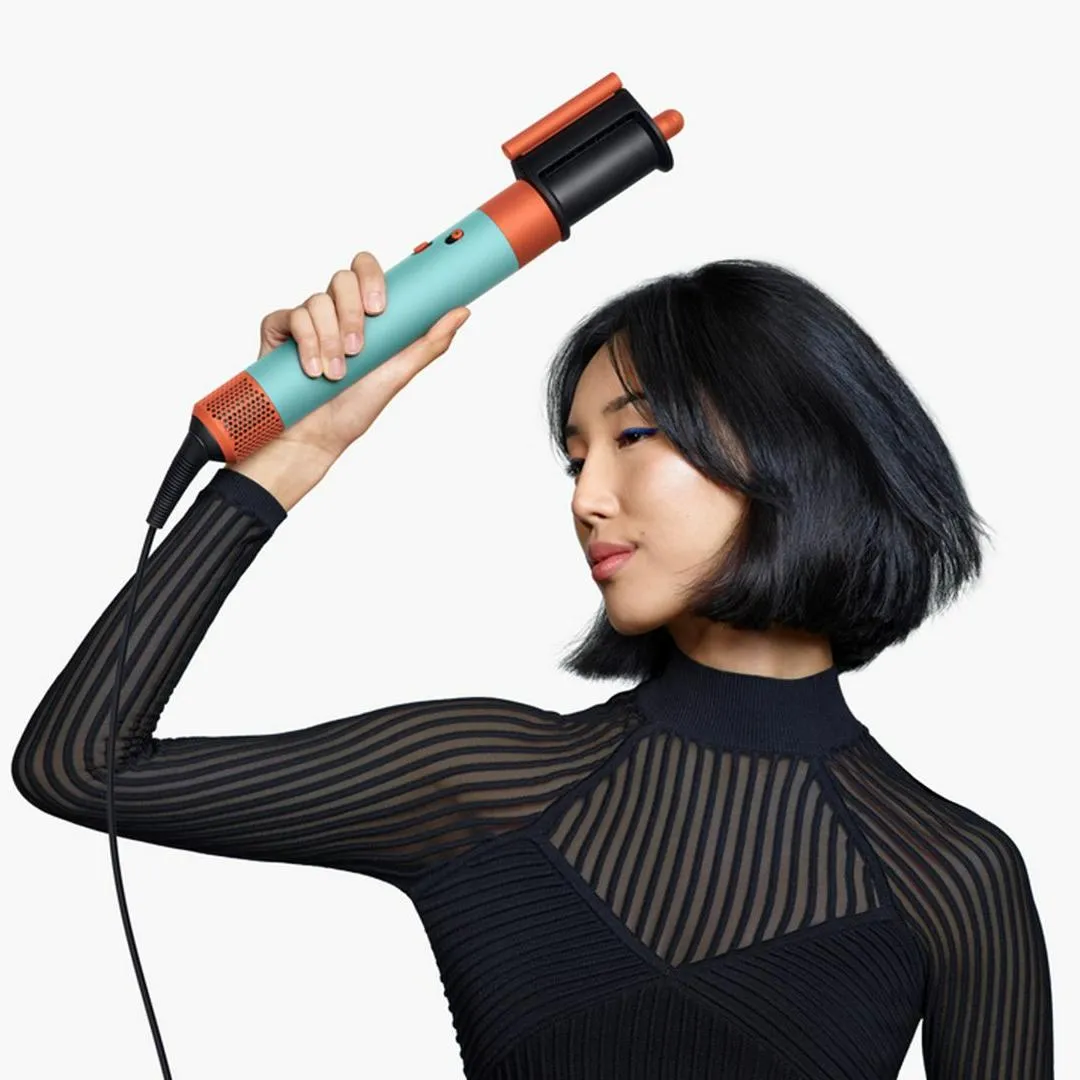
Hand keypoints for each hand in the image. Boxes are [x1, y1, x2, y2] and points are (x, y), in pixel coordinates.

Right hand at [256, 250, 470, 462]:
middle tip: (359, 349)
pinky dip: (306, 343)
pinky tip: (312, 369)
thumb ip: (428, 343)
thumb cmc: (354, 409)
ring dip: (330, 339)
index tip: (380, 307)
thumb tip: (462, 312)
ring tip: (336, 374)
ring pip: (317, 301)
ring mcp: (305, 318)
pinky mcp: (278, 329)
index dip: (373, 278)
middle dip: (351, 313)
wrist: (315, 438)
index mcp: (363, 314)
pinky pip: (292, 317)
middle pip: (342, 278)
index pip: (368, 272)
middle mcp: (334, 310)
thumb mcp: (398, 375)